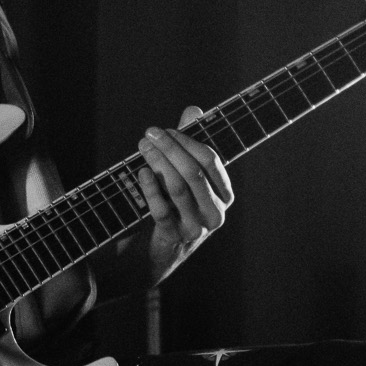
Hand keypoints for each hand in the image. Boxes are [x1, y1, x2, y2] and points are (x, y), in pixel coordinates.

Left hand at [133, 107, 233, 287]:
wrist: (155, 255)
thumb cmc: (172, 209)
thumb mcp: (183, 177)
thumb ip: (190, 145)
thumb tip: (194, 110)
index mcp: (224, 195)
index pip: (211, 160)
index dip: (188, 140)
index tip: (166, 129)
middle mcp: (215, 213)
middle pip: (195, 172)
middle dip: (171, 148)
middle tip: (150, 133)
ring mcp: (196, 228)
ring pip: (178, 188)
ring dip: (158, 162)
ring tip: (142, 146)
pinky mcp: (174, 239)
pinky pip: (162, 209)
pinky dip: (150, 189)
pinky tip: (141, 172)